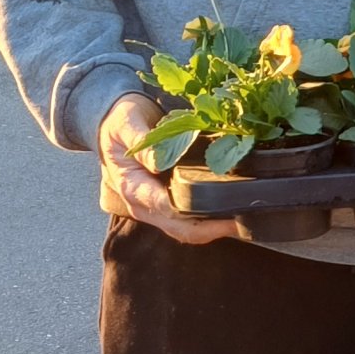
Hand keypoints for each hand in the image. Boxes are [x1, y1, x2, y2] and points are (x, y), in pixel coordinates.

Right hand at [98, 94, 242, 244]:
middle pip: (179, 228)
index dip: (193, 211)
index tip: (222, 210)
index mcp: (131, 186)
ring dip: (213, 229)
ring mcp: (154, 208)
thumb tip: (159, 161)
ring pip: (185, 231)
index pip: (164, 206)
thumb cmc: (119, 123)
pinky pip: (188, 222)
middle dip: (211, 229)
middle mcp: (142, 204)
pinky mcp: (164, 206)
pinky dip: (209, 222)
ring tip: (243, 220)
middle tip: (241, 221)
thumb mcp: (126, 125)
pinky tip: (231, 213)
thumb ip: (143, 144)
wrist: (112, 126)